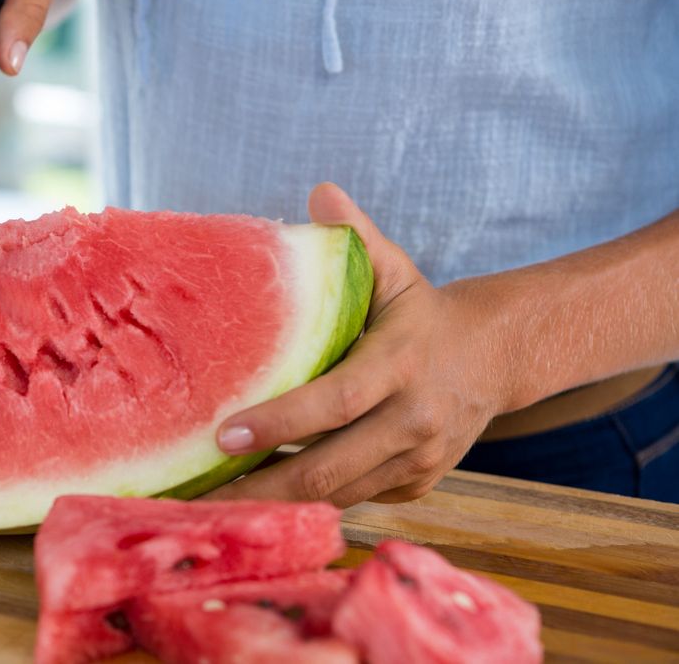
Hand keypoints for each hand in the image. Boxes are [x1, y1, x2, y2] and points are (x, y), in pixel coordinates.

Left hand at [206, 183, 515, 506]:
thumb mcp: (395, 270)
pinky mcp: (416, 484)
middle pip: (328, 469)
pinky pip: (355, 499)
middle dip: (262, 487)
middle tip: (201, 496)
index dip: (278, 423)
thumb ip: (356, 236)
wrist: (496, 357)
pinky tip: (263, 499)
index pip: (333, 403)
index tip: (223, 436)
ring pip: (338, 494)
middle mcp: (412, 421)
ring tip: (218, 505)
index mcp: (399, 365)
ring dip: (279, 502)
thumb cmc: (422, 311)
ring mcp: (418, 460)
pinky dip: (309, 502)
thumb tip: (320, 192)